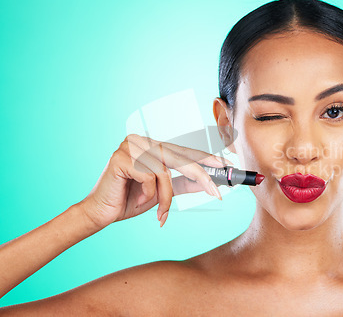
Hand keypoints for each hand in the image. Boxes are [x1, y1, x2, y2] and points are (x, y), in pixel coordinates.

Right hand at [80, 134, 232, 228]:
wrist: (101, 214)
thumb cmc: (130, 200)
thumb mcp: (163, 192)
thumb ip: (184, 184)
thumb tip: (210, 182)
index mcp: (151, 145)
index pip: (184, 150)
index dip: (206, 158)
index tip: (227, 165)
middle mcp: (141, 141)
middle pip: (180, 157)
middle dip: (202, 176)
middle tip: (217, 193)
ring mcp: (130, 146)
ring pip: (165, 171)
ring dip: (166, 196)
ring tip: (161, 212)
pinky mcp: (122, 157)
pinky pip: (150, 176)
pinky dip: (149, 194)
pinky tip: (139, 200)